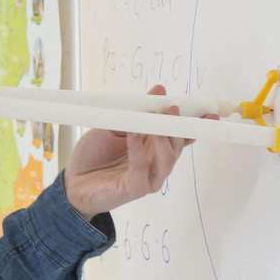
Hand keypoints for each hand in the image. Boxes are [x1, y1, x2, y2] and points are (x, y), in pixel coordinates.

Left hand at [64, 85, 217, 217]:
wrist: (71, 182)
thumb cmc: (93, 155)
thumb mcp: (113, 125)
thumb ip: (135, 111)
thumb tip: (158, 90)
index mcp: (153, 146)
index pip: (179, 135)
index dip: (194, 124)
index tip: (207, 112)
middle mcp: (154, 162)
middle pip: (176, 145)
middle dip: (178, 127)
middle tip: (173, 109)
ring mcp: (147, 177)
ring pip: (166, 160)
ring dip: (163, 138)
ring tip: (158, 120)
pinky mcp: (134, 189)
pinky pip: (141, 170)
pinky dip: (138, 151)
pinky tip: (133, 135)